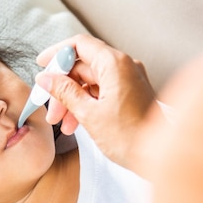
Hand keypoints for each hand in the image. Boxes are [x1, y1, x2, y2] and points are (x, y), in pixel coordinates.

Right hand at [36, 34, 154, 166]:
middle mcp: (124, 66)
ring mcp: (129, 80)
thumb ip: (65, 92)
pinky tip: (76, 124)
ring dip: (72, 99)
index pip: (79, 45)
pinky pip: (102, 91)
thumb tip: (46, 78)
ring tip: (61, 123)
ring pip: (91, 81)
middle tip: (49, 108)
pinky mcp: (131, 94)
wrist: (160, 157)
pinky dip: (87, 104)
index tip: (42, 64)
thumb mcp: (89, 114)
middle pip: (83, 65)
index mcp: (115, 64)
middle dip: (63, 87)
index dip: (57, 53)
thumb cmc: (130, 137)